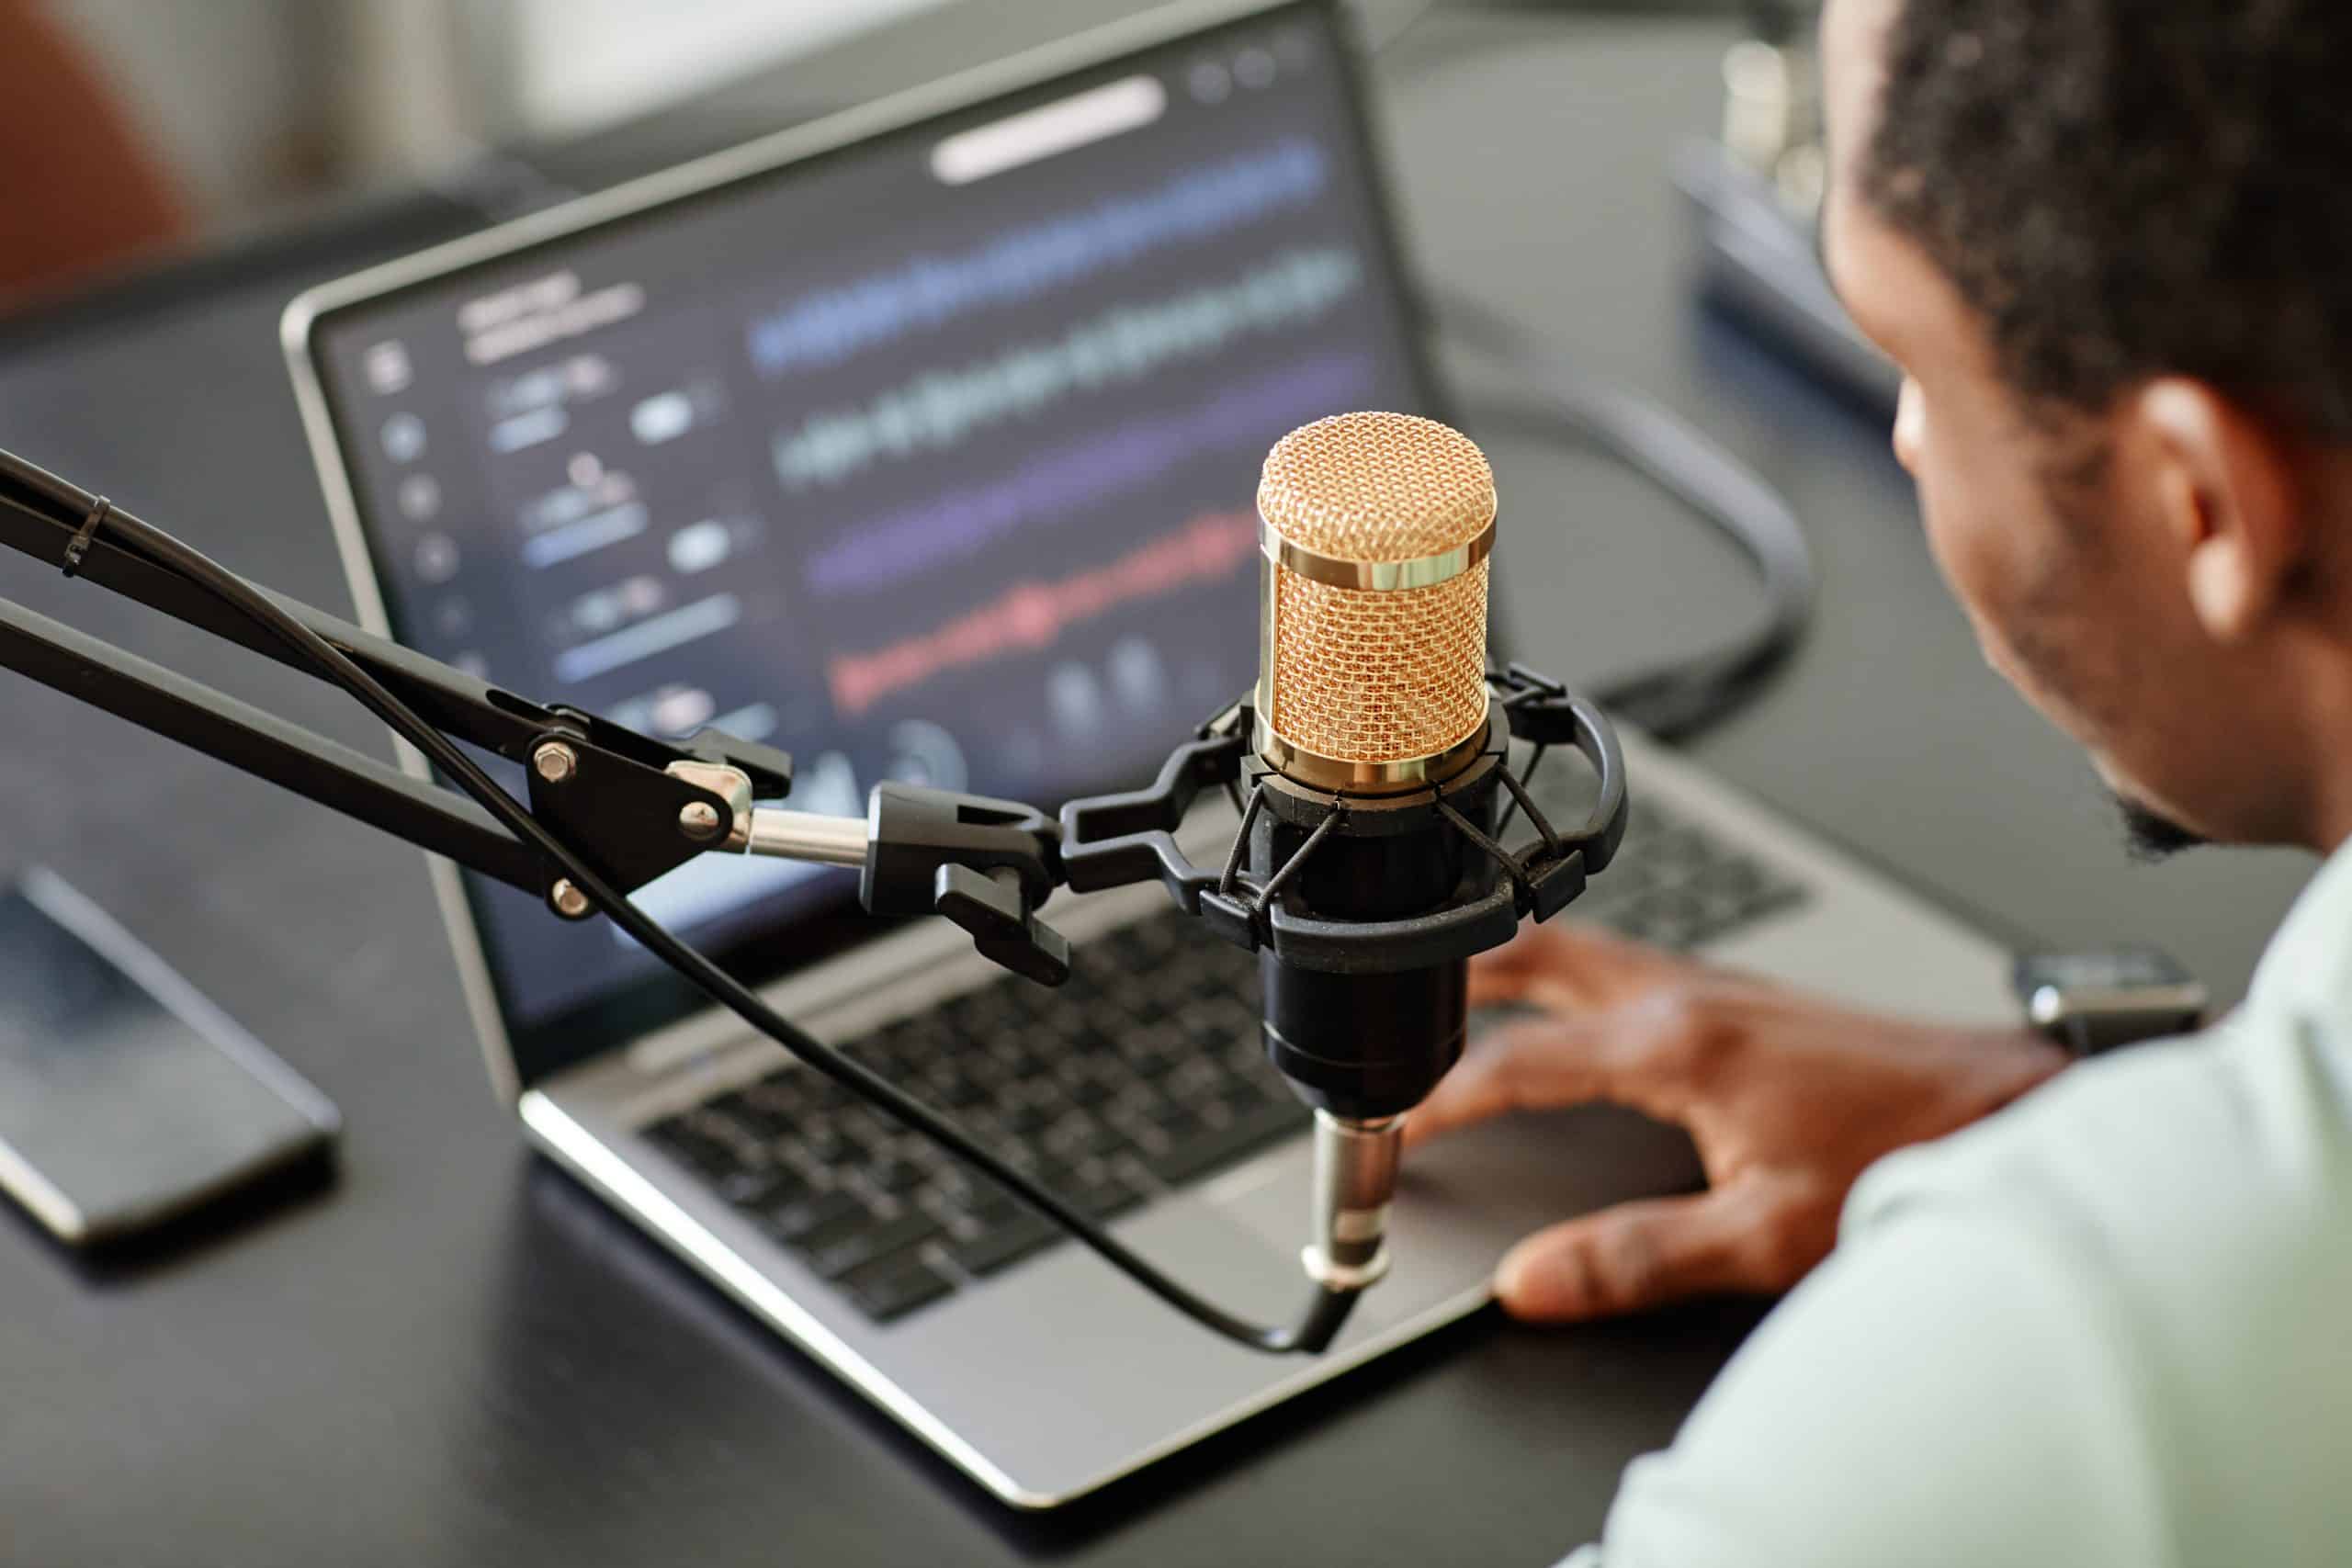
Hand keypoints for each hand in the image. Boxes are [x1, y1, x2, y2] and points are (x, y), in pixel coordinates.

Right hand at [1407, 925, 2068, 1322]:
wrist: (2001, 1106)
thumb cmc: (1902, 1155)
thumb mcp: (1763, 1233)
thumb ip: (1635, 1259)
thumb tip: (1534, 1281)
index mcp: (1675, 1045)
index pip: (1520, 1061)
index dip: (1445, 1098)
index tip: (1401, 1127)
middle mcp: (1687, 995)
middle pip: (1538, 955)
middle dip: (1457, 971)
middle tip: (1399, 992)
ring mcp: (1717, 986)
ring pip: (1582, 948)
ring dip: (1513, 965)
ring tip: (1462, 990)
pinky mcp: (1743, 996)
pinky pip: (1626, 965)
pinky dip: (1570, 978)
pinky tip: (1577, 1011)